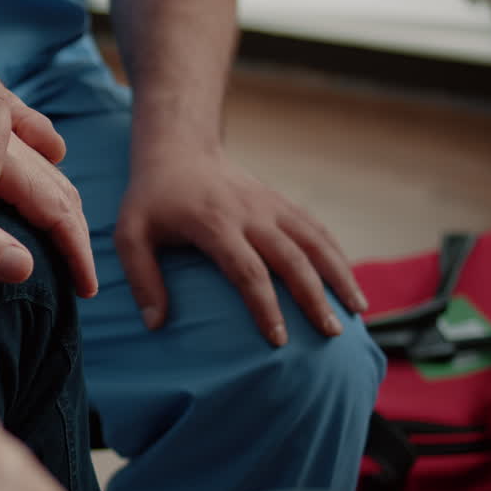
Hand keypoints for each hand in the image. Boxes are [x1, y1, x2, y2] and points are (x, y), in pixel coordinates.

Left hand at [116, 143, 367, 345]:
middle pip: (292, 258)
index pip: (248, 271)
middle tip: (331, 334)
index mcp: (215, 224)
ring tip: (359, 311)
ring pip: (315, 241)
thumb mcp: (131, 234)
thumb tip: (155, 324)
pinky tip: (349, 280)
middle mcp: (250, 214)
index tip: (279, 340)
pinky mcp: (280, 202)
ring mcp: (270, 205)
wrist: (179, 150)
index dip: (266, 306)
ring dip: (340, 275)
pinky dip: (336, 254)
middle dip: (315, 298)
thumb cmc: (151, 199)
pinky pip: (315, 228)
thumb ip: (142, 278)